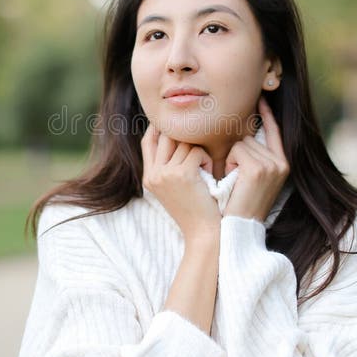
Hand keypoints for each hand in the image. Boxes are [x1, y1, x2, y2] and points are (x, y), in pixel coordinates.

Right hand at [140, 122, 220, 240]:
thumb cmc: (195, 209)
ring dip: (198, 152)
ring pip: (184, 143)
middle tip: (198, 156)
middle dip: (184, 139)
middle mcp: (153, 174)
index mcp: (148, 177)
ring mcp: (165, 174)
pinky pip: (197, 152)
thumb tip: (171, 134)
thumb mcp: (173, 186)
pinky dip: (206, 160)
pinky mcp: (182, 174)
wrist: (204, 233)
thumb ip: (168, 164)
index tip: (174, 123)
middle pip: (166, 136)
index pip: (148, 141)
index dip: (159, 127)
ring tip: (204, 171)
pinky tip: (208, 176)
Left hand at [222, 96, 289, 222]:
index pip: (274, 130)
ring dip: (232, 158)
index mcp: (283, 164)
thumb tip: (244, 132)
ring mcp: (272, 165)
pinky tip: (233, 180)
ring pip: (242, 142)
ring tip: (234, 181)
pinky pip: (237, 149)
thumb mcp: (251, 178)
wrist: (235, 229)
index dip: (267, 114)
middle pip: (251, 136)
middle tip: (237, 178)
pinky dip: (229, 162)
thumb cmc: (237, 205)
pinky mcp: (258, 169)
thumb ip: (253, 156)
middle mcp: (281, 162)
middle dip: (237, 152)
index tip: (262, 98)